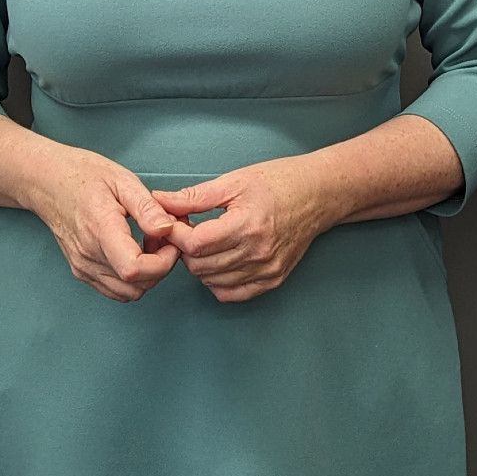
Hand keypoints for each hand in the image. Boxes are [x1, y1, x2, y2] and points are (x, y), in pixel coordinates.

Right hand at [29, 149, 181, 301]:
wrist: (48, 181)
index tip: (171, 242)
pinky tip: (134, 250)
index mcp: (100, 230)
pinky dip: (132, 278)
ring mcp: (83, 266)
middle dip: (161, 267)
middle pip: (135, 286)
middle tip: (164, 237)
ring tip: (149, 243)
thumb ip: (147, 208)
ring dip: (147, 275)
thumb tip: (169, 229)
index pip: (134, 269)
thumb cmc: (83, 176)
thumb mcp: (122, 180)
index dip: (163, 262)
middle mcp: (88, 255)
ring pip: (127, 293)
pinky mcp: (81, 270)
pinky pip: (114, 288)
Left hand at [153, 158, 336, 302]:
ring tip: (203, 242)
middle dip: (184, 248)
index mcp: (247, 225)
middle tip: (186, 229)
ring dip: (199, 264)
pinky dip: (216, 281)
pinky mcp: (272, 280)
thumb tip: (159, 201)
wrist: (317, 195)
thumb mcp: (234, 181)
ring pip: (212, 281)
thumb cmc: (278, 183)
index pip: (195, 244)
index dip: (175, 234)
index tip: (172, 221)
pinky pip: (231, 293)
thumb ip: (194, 197)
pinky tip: (218, 260)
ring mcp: (266, 270)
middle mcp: (258, 253)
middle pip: (200, 265)